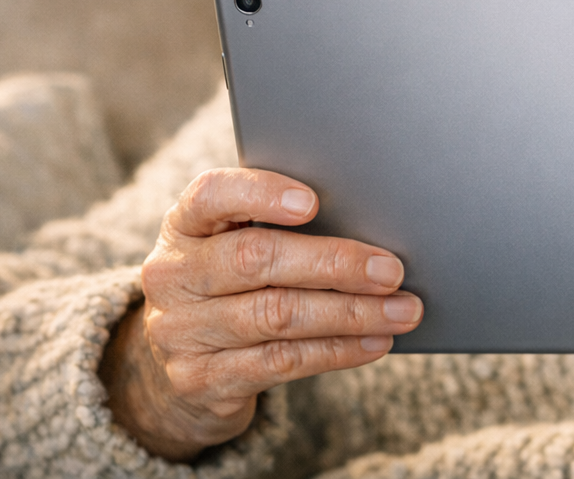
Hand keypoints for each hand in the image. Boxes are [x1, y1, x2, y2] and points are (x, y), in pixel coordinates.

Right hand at [99, 168, 422, 461]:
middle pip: (257, 259)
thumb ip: (282, 229)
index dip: (261, 194)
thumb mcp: (237, 246)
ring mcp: (180, 331)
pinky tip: (374, 342)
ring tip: (401, 310)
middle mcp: (172, 275)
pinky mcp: (201, 379)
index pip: (211, 195)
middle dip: (335, 264)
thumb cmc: (233, 285)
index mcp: (183, 225)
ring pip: (278, 315)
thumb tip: (372, 225)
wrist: (180, 366)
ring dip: (351, 313)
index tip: (313, 202)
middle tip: (392, 271)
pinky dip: (337, 350)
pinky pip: (281, 361)